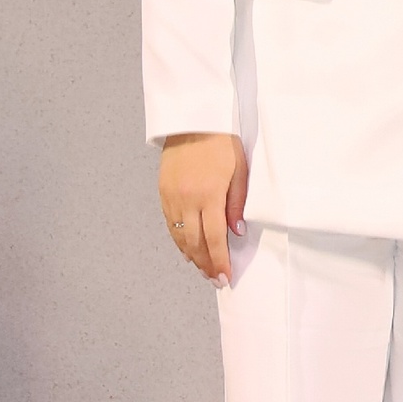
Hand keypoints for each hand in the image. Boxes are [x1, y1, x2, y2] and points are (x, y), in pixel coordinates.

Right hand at [159, 133, 247, 282]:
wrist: (192, 122)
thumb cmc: (220, 142)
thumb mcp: (239, 170)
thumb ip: (237, 202)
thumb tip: (236, 230)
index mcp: (208, 194)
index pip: (214, 238)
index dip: (220, 261)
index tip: (225, 276)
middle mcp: (187, 200)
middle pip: (195, 243)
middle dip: (206, 265)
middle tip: (215, 279)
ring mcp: (172, 198)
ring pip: (180, 237)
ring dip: (192, 257)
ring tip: (203, 269)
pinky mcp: (163, 193)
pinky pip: (170, 225)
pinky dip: (179, 241)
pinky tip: (187, 250)